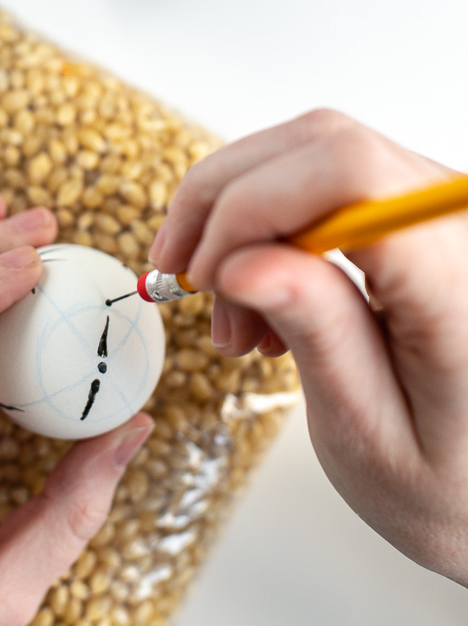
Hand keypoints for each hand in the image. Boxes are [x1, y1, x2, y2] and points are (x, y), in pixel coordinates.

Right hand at [149, 109, 467, 587]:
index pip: (351, 176)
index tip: (207, 275)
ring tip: (232, 311)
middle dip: (226, 202)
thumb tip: (241, 260)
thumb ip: (320, 337)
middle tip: (184, 277)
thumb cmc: (451, 480)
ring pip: (314, 150)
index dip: (253, 205)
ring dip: (240, 213)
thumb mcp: (373, 436)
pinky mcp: (416, 209)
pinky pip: (326, 177)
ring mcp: (439, 207)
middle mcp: (459, 223)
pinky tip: (258, 288)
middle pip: (323, 145)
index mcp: (459, 283)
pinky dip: (268, 218)